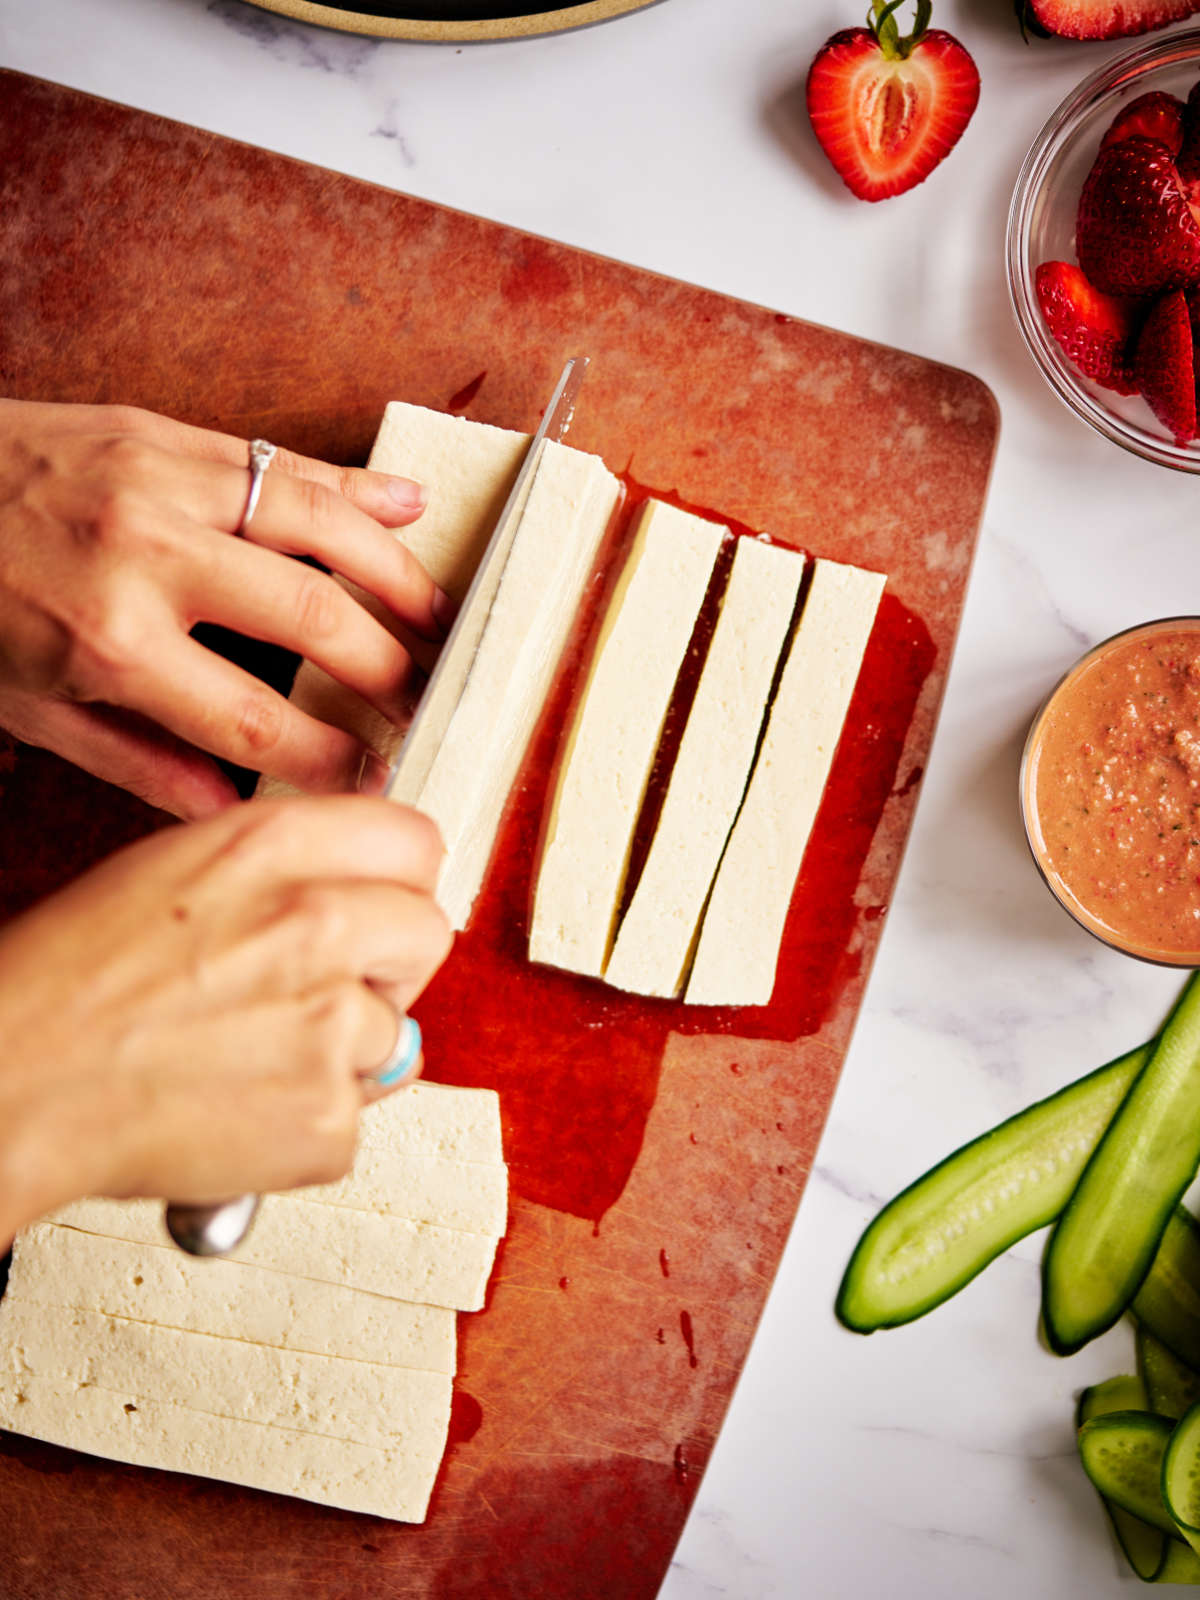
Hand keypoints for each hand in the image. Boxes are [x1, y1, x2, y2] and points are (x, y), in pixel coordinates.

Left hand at [0, 400, 449, 818]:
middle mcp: (148, 558)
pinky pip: (282, 460)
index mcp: (108, 643)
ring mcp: (161, 483)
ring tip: (439, 619)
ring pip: (318, 525)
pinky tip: (408, 506)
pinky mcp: (163, 433)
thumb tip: (227, 811)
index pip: (255, 717)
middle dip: (387, 670)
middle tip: (424, 703)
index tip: (369, 779)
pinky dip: (353, 485)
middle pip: (313, 618)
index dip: (330, 758)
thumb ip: (134, 758)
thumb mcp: (22, 706)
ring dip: (396, 574)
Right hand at [0, 795, 451, 1241]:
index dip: (397, 880)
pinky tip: (246, 1101)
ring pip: (399, 1031)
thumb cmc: (70, 983)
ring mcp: (329, 1024)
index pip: (415, 841)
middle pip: (428, 931)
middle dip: (387, 964)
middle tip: (323, 987)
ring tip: (255, 1051)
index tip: (383, 904)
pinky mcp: (327, 1115)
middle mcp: (313, 923)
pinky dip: (313, 1119)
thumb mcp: (177, 869)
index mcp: (270, 848)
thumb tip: (362, 886)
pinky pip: (361, 1111)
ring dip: (345, 1049)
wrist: (17, 1085)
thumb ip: (285, 867)